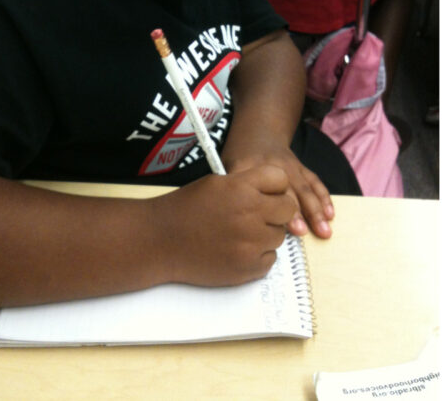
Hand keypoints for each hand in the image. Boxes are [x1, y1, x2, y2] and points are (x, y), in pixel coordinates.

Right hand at [148, 165, 296, 285]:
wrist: (159, 242)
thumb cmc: (184, 210)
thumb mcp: (216, 183)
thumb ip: (247, 184)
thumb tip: (274, 192)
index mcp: (241, 188)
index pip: (281, 179)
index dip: (273, 186)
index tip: (265, 192)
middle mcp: (250, 214)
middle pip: (287, 209)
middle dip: (274, 210)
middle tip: (254, 215)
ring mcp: (250, 244)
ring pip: (279, 236)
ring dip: (264, 234)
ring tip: (238, 234)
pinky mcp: (248, 268)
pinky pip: (270, 259)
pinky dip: (257, 255)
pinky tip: (236, 249)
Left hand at [225, 144, 334, 239]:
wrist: (259, 132)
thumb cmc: (240, 157)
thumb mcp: (227, 167)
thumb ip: (229, 190)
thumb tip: (233, 222)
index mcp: (250, 166)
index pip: (258, 186)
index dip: (266, 204)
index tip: (274, 224)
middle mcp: (273, 165)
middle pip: (286, 189)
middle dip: (295, 211)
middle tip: (301, 232)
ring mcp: (290, 166)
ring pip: (305, 189)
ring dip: (316, 211)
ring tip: (323, 231)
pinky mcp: (302, 168)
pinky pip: (315, 183)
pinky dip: (324, 199)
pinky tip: (330, 215)